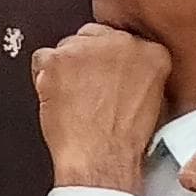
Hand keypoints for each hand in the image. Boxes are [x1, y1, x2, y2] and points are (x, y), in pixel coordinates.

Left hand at [31, 24, 173, 195]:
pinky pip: (41, 59)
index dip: (106, 60)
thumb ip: (140, 70)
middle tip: (85, 89)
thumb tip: (123, 64)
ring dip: (64, 68)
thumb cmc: (124, 139)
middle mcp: (122, 44)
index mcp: (152, 52)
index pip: (119, 39)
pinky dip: (42, 77)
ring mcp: (89, 49)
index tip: (103, 76)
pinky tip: (56, 98)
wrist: (102, 158)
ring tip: (73, 98)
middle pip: (91, 37)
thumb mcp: (153, 98)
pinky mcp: (59, 59)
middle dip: (85, 60)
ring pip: (66, 47)